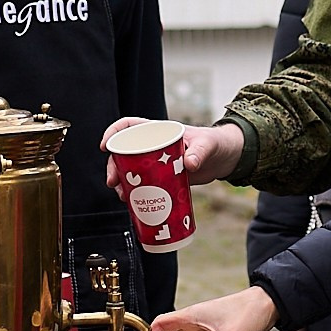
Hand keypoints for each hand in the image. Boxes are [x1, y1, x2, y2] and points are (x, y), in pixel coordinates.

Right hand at [102, 117, 243, 190]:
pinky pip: (144, 184)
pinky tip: (134, 203)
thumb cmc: (215, 144)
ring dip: (122, 183)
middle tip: (114, 182)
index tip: (106, 146)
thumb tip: (189, 165)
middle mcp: (153, 146)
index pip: (129, 126)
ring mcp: (156, 163)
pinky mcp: (162, 178)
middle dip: (114, 167)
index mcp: (159, 131)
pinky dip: (136, 193)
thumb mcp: (207, 145)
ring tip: (123, 196)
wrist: (224, 159)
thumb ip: (199, 152)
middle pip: (124, 153)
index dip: (114, 133)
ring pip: (131, 171)